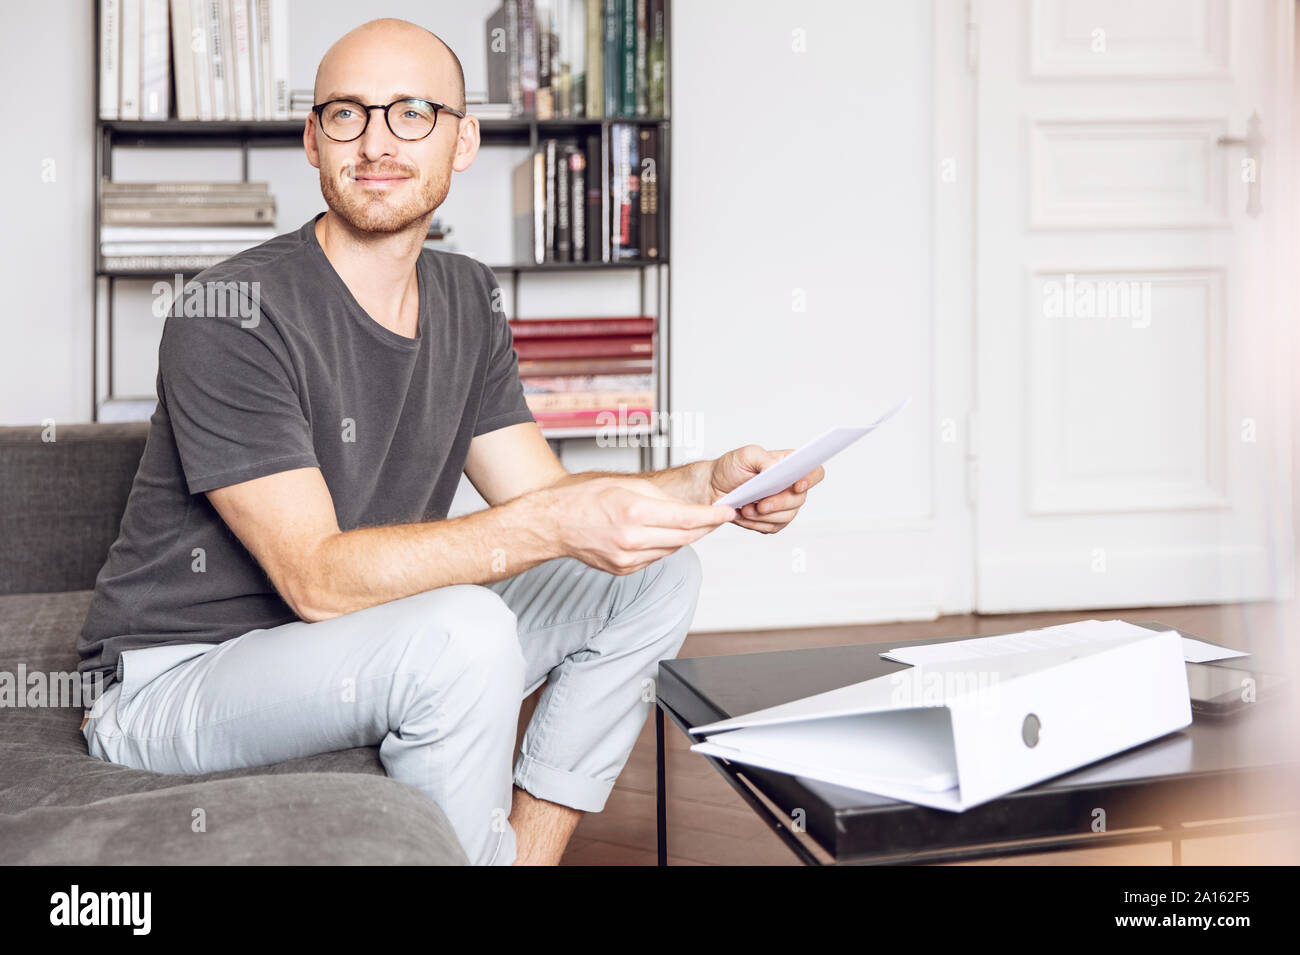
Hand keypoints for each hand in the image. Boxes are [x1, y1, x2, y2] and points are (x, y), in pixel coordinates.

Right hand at [539, 476, 735, 575]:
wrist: (556, 525)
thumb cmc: (586, 499)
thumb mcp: (627, 485)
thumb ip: (661, 497)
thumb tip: (688, 508)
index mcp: (634, 511)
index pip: (686, 518)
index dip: (712, 516)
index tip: (727, 511)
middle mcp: (632, 539)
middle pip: (685, 537)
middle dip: (707, 527)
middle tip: (719, 517)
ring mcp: (628, 559)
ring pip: (673, 549)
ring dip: (688, 537)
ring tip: (695, 523)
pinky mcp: (624, 570)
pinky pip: (656, 558)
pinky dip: (666, 546)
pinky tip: (665, 534)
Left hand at [706, 445, 824, 533]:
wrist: (713, 487)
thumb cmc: (731, 468)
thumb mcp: (745, 455)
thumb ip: (763, 458)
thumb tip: (775, 469)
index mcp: (788, 465)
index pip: (814, 472)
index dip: (811, 479)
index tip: (796, 485)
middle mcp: (790, 486)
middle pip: (800, 499)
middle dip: (778, 503)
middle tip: (759, 504)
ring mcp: (784, 505)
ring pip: (787, 516)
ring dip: (764, 516)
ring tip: (745, 508)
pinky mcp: (773, 520)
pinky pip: (773, 527)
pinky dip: (756, 523)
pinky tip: (744, 515)